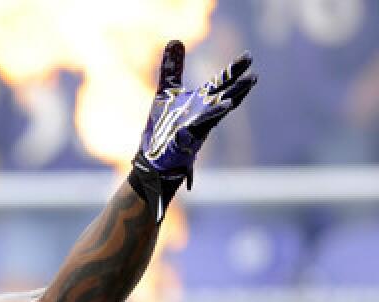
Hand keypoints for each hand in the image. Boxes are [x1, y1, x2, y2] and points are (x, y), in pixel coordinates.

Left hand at [131, 40, 256, 221]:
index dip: (234, 71)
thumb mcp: (166, 92)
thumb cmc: (163, 125)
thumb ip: (173, 67)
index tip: (249, 58)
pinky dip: (199, 125)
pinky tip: (207, 118)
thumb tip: (176, 39)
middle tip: (254, 76)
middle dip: (237, 88)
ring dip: (225, 106)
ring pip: (214, 116)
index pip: (221, 83)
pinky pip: (193, 132)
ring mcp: (195, 129)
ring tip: (236, 97)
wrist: (154, 156)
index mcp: (202, 102)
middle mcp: (203, 114)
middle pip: (224, 97)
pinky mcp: (184, 142)